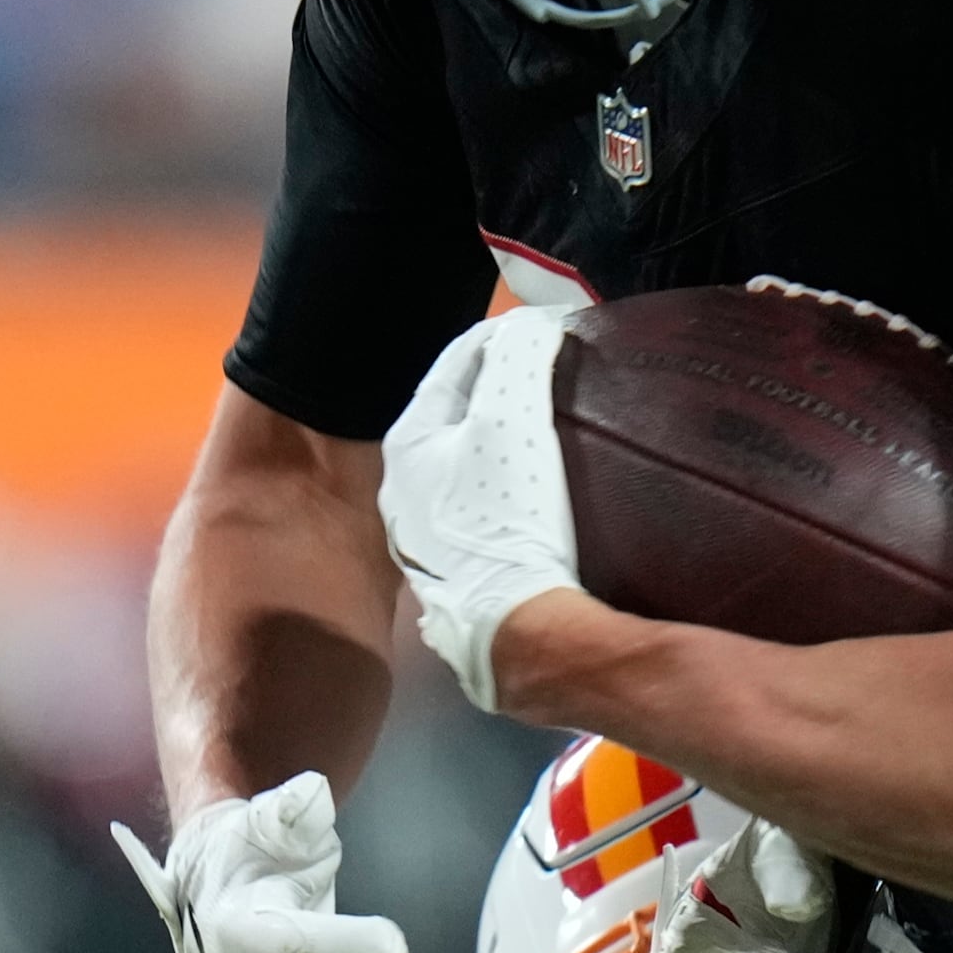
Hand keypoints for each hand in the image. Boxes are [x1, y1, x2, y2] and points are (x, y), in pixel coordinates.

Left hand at [379, 305, 580, 712]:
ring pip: (467, 476)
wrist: (519, 632)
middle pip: (456, 424)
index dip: (502, 339)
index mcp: (406, 446)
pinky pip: (486, 523)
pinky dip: (510, 503)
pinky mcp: (461, 588)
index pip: (453, 366)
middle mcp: (402, 497)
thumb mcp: (515, 417)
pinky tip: (541, 511)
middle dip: (498, 397)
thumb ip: (521, 356)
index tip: (546, 327)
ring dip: (503, 454)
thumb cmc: (510, 515)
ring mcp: (428, 548)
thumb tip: (538, 320)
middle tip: (550, 379)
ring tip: (551, 441)